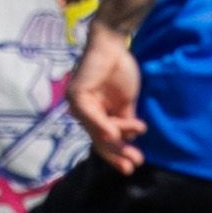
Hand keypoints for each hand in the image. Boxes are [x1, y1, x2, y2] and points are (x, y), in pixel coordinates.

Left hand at [65, 26, 145, 174]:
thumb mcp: (126, 103)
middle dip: (117, 155)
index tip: (132, 167)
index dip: (117, 155)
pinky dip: (102, 127)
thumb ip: (125, 122)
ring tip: (134, 144)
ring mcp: (77, 104)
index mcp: (95, 115)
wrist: (113, 45)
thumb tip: (129, 141)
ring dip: (116, 141)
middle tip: (133, 165)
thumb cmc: (119, 70)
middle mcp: (82, 112)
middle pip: (98, 141)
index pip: (103, 141)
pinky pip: (90, 116)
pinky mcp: (77, 95)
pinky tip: (114, 135)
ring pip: (96, 132)